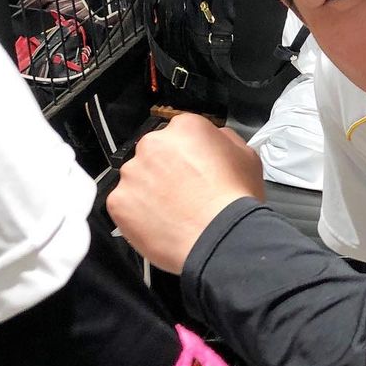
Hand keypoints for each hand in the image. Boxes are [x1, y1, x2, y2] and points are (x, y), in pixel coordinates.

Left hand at [106, 112, 264, 273]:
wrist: (220, 238)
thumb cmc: (236, 200)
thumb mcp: (247, 157)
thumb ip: (226, 140)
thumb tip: (216, 139)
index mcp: (186, 128)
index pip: (182, 133)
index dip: (190, 154)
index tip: (196, 170)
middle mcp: (154, 144)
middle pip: (155, 153)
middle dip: (166, 170)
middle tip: (185, 193)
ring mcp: (132, 173)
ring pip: (138, 178)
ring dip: (151, 191)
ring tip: (174, 212)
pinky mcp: (118, 201)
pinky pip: (125, 204)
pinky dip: (138, 214)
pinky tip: (161, 224)